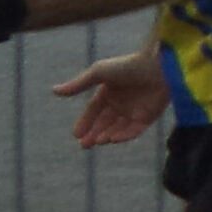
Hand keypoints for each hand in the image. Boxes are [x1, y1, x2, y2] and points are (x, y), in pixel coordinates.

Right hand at [53, 51, 170, 146]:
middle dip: (94, 134)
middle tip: (85, 145)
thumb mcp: (99, 73)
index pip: (93, 111)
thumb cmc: (127, 66)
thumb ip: (78, 85)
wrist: (157, 67)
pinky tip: (112, 139)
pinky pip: (134, 130)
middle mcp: (121, 103)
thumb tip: (54, 91)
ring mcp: (134, 110)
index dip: (85, 123)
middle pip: (104, 123)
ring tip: (98, 141)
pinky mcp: (148, 117)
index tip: (76, 135)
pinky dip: (124, 135)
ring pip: (118, 128)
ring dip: (107, 136)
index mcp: (108, 92)